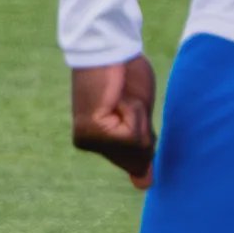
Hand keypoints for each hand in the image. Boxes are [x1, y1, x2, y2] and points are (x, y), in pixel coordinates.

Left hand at [67, 54, 157, 187]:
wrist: (111, 47)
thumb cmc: (125, 75)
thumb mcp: (139, 118)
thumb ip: (140, 149)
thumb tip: (146, 185)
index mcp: (96, 142)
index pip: (138, 160)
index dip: (146, 132)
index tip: (128, 107)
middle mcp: (87, 144)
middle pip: (139, 157)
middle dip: (143, 126)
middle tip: (125, 101)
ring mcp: (88, 139)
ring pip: (137, 147)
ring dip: (139, 117)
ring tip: (121, 98)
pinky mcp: (94, 129)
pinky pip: (132, 134)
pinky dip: (135, 113)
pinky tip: (118, 98)